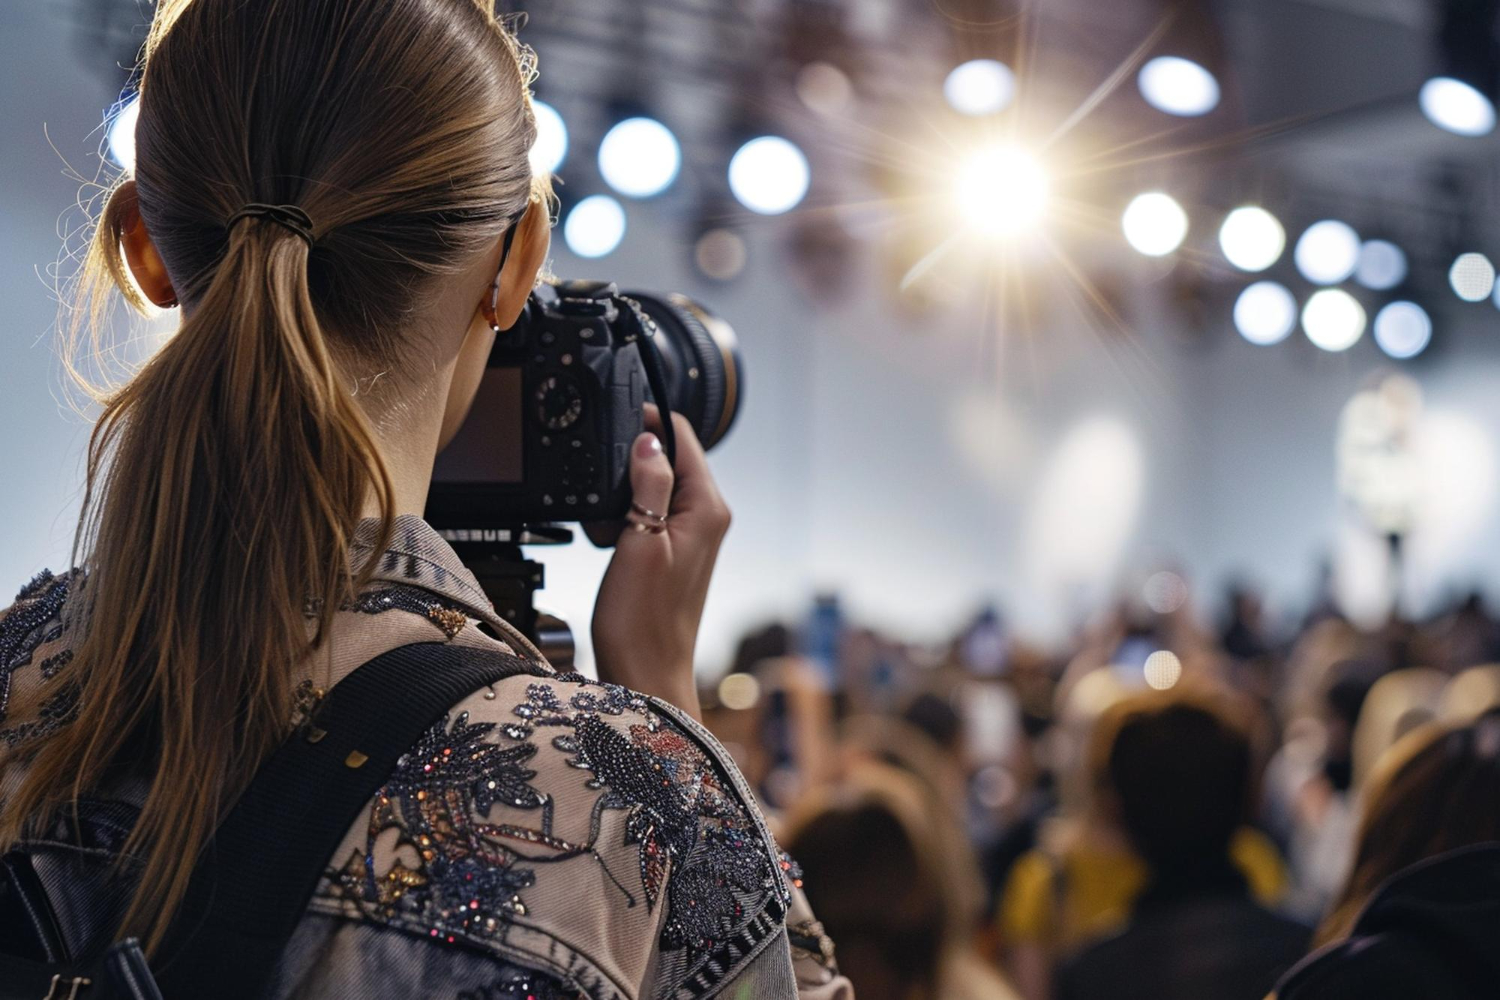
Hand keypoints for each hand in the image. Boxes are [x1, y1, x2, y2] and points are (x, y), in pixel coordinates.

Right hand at [590, 407, 729, 718]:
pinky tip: (608, 535)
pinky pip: (651, 513)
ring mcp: (694, 536)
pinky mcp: (675, 552)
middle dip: (634, 456)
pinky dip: (626, 514)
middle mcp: (709, 518)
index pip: (684, 437)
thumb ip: (649, 485)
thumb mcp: (639, 541)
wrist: (646, 674)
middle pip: (672, 457)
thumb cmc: (642, 619)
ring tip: (604, 514)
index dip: (650, 419)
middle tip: (602, 474)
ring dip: (627, 488)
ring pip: (658, 485)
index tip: (616, 414)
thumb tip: (650, 439)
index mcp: (708, 508)